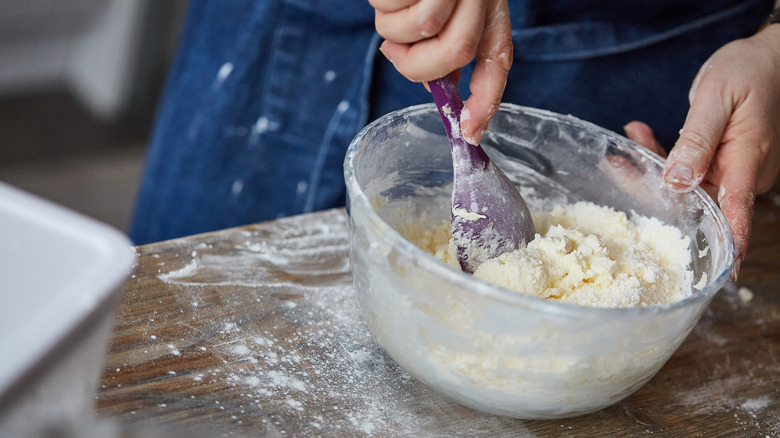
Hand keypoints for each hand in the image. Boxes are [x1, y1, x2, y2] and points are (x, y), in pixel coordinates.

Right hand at [372, 0, 512, 143]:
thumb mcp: (446, 16)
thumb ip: (448, 48)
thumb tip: (430, 86)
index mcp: (488, 6)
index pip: (497, 58)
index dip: (485, 100)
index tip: (469, 133)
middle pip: (455, 51)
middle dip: (420, 62)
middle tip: (399, 49)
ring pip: (418, 29)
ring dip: (396, 30)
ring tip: (400, 7)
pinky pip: (393, 9)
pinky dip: (384, 7)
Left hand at [625, 25, 779, 279]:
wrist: (766, 57)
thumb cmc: (747, 71)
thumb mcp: (718, 98)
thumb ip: (697, 139)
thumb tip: (677, 180)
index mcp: (747, 160)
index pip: (734, 210)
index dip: (724, 242)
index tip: (716, 271)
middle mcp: (741, 172)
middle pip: (693, 198)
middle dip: (650, 187)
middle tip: (617, 165)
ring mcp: (731, 170)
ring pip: (683, 185)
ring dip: (651, 166)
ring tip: (627, 140)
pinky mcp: (720, 164)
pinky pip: (686, 169)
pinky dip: (662, 156)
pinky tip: (640, 136)